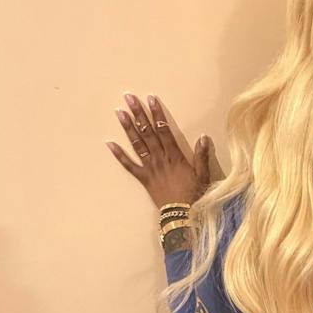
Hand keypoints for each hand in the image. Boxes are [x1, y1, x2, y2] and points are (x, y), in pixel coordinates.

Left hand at [106, 92, 215, 208]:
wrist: (182, 215)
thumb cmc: (195, 195)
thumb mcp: (203, 174)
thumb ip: (202, 155)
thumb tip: (203, 136)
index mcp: (174, 156)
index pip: (164, 130)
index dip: (157, 113)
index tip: (151, 99)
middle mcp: (160, 158)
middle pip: (147, 132)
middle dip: (138, 113)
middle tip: (129, 98)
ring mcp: (150, 168)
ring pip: (137, 144)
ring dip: (128, 128)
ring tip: (119, 112)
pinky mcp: (143, 179)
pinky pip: (129, 166)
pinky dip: (119, 155)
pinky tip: (109, 143)